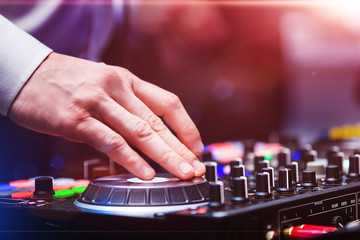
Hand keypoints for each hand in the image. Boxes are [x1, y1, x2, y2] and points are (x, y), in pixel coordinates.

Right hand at [8, 52, 204, 179]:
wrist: (26, 73)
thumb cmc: (67, 82)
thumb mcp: (103, 83)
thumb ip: (126, 104)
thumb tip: (148, 132)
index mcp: (127, 80)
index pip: (167, 103)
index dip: (186, 126)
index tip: (196, 146)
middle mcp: (117, 88)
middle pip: (158, 122)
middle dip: (181, 148)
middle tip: (196, 167)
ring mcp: (98, 103)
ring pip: (140, 132)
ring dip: (164, 156)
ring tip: (182, 173)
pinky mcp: (77, 120)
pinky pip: (111, 142)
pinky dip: (131, 160)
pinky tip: (146, 173)